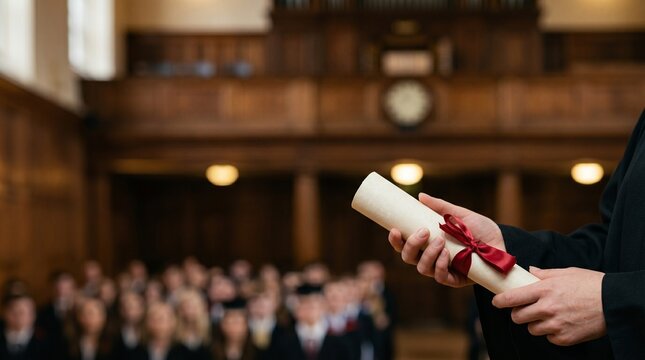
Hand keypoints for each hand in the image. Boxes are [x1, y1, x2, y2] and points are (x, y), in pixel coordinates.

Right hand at [388, 193, 504, 287]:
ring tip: (440, 241)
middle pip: (409, 258)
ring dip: (428, 254)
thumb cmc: (480, 228)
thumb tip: (421, 196)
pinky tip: (446, 255)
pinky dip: (441, 266)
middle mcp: (432, 257)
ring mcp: (443, 269)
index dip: (396, 241)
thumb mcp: (460, 214)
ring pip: (423, 268)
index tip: (394, 229)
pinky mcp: (456, 280)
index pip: (405, 245)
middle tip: (423, 231)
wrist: (502, 241)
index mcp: (427, 243)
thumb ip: (441, 207)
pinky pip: (441, 277)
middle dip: (411, 245)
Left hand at [492, 267, 605, 345]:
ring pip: (532, 329)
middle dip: (518, 313)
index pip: (512, 298)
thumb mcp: (566, 272)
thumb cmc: (591, 284)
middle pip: (518, 317)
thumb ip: (544, 274)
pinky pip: (548, 338)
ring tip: (548, 316)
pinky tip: (561, 323)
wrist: (614, 303)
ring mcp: (555, 324)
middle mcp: (547, 308)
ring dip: (535, 324)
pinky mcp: (564, 338)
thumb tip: (529, 270)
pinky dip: (551, 333)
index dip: (500, 301)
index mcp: (545, 289)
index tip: (496, 302)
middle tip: (525, 309)